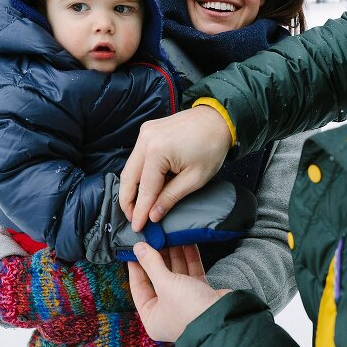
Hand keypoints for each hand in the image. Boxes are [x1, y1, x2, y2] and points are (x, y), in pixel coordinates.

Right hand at [119, 106, 231, 230]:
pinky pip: (137, 157)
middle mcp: (145, 140)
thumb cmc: (211, 147)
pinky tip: (144, 187)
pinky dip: (138, 173)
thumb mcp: (195, 178)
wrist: (217, 119)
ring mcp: (144, 133)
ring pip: (130, 167)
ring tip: (137, 207)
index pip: (144, 189)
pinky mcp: (147, 130)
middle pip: (128, 177)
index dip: (140, 211)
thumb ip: (170, 197)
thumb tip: (153, 215)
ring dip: (131, 188)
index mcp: (156, 151)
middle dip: (128, 201)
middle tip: (132, 219)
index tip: (137, 227)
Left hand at [128, 243, 229, 341]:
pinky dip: (189, 258)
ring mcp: (185, 301)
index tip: (136, 249)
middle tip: (156, 238)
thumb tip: (138, 248)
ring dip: (175, 254)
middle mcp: (167, 310)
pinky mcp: (200, 293)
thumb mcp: (165, 284)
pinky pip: (191, 272)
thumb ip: (151, 264)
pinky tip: (186, 242)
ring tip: (170, 236)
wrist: (223, 317)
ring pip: (176, 273)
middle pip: (158, 278)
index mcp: (152, 316)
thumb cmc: (189, 309)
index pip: (139, 287)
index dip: (137, 266)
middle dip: (158, 257)